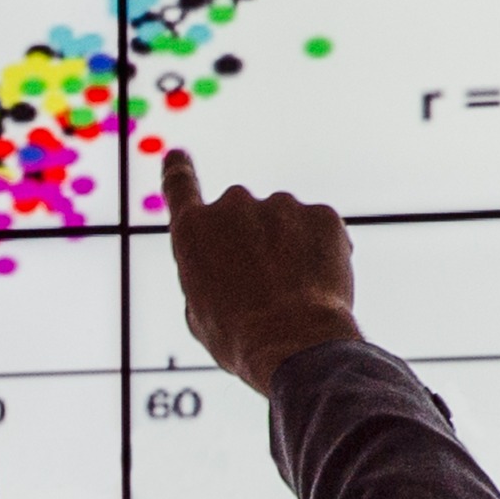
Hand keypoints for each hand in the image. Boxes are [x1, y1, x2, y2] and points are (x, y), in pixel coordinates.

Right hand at [159, 147, 364, 392]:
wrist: (294, 343)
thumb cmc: (238, 338)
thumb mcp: (200, 314)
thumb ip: (208, 276)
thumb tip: (227, 268)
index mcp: (194, 231)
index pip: (180, 187)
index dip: (178, 170)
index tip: (178, 156)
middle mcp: (233, 204)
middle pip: (241, 215)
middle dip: (252, 241)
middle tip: (263, 285)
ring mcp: (281, 205)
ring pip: (284, 223)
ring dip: (287, 248)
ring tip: (293, 293)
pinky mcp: (321, 214)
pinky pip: (318, 230)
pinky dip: (320, 252)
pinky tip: (317, 286)